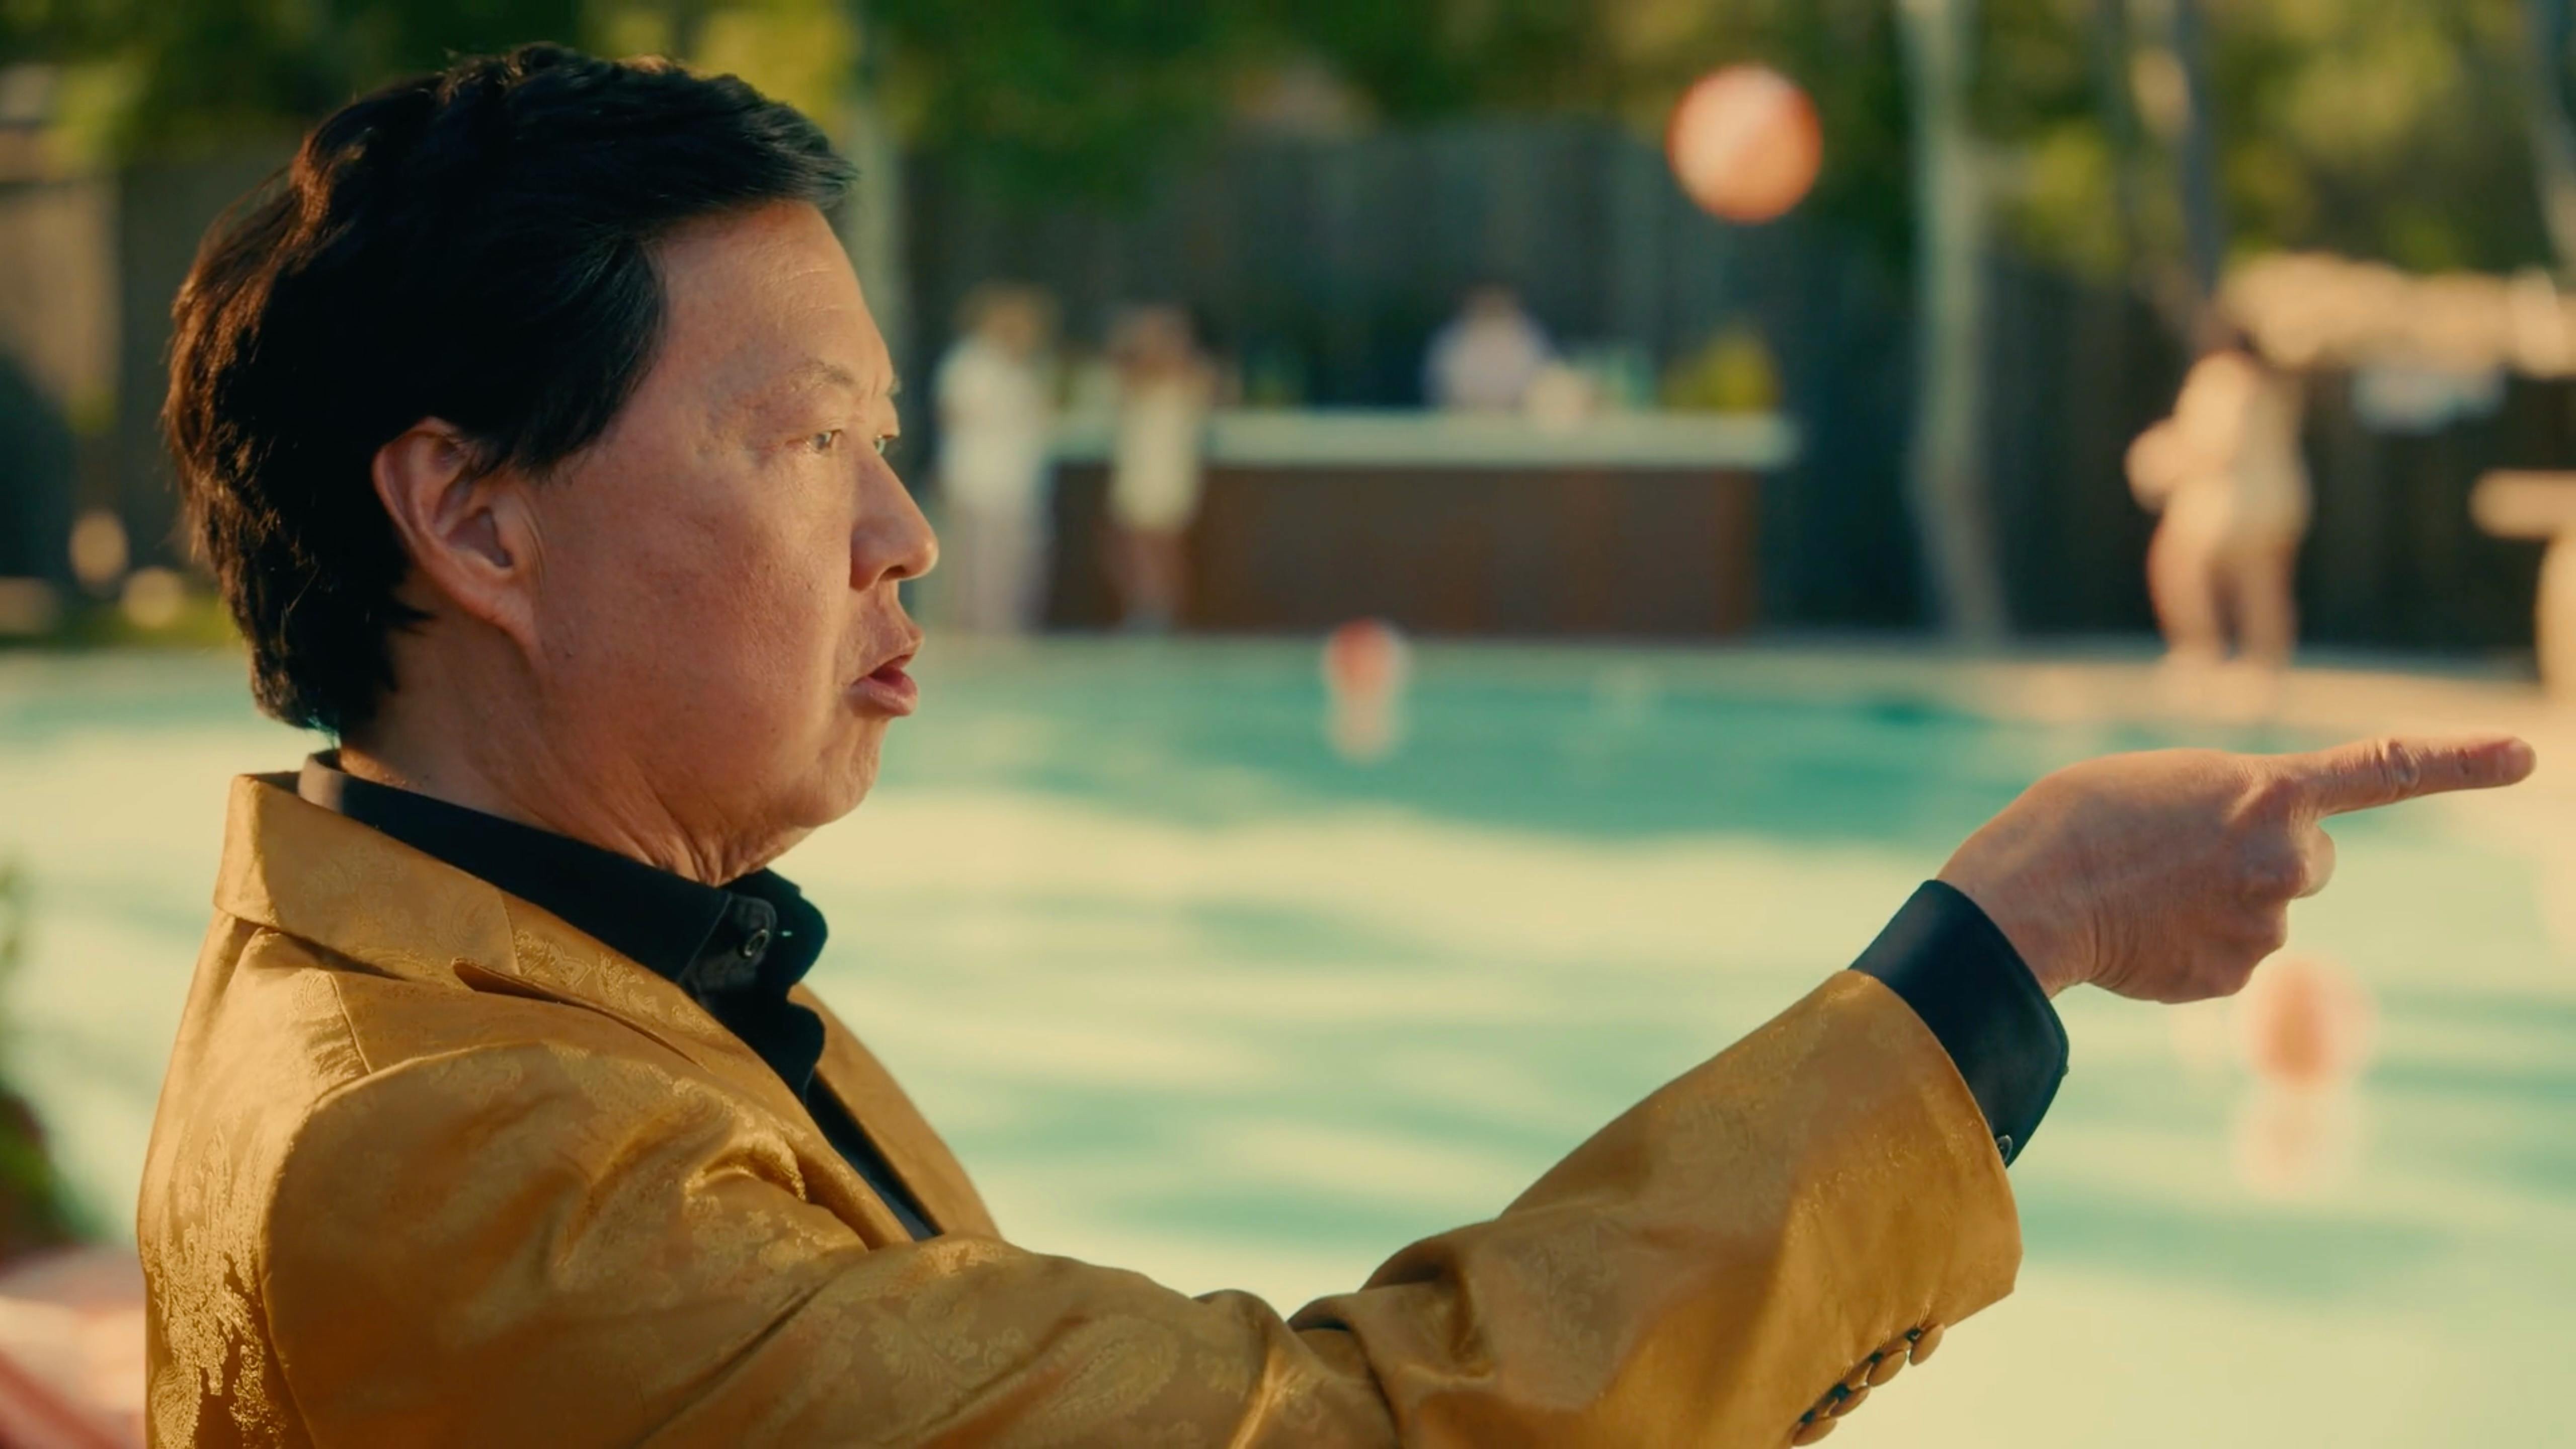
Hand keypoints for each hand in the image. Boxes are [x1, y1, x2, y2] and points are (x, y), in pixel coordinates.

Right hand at [1938, 736, 2536, 1002]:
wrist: (2030, 890)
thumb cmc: (2085, 817)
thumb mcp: (2176, 784)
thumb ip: (2238, 812)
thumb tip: (2258, 885)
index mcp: (2271, 792)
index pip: (2387, 769)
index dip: (2462, 761)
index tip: (2527, 755)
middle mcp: (2287, 860)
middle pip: (2310, 861)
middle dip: (2263, 859)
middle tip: (2183, 853)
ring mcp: (2265, 926)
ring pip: (2264, 914)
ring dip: (2216, 903)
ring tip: (2145, 891)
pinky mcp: (2232, 977)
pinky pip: (2226, 959)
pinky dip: (2190, 947)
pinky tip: (2141, 931)